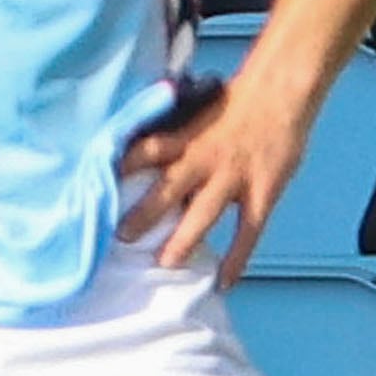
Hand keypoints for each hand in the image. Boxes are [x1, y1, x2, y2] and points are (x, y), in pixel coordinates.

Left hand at [115, 67, 312, 277]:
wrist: (280, 92)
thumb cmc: (233, 102)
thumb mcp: (192, 114)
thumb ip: (169, 140)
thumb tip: (137, 159)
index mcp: (182, 139)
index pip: (142, 154)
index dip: (119, 174)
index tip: (94, 192)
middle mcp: (203, 160)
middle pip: (166, 191)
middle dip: (141, 216)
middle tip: (119, 238)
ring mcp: (233, 178)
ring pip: (203, 216)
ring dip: (182, 241)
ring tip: (163, 264)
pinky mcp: (262, 193)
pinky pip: (248, 231)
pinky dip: (238, 259)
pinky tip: (225, 282)